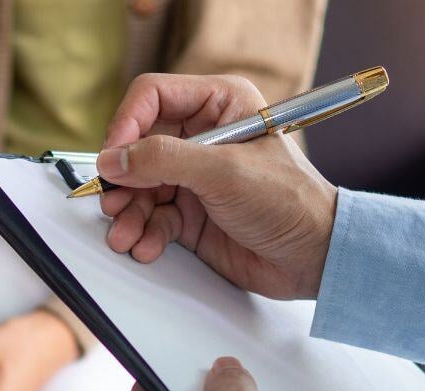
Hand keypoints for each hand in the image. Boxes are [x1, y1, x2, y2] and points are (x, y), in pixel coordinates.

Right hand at [97, 73, 337, 299]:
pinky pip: (153, 218)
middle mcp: (202, 138)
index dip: (126, 124)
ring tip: (126, 235)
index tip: (113, 158)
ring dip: (129, 213)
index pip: (153, 98)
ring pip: (140, 187)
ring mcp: (194, 178)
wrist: (311, 258)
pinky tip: (146, 246)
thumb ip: (164, 160)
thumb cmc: (290, 203)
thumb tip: (114, 159)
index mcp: (219, 105)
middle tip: (114, 202)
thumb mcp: (224, 172)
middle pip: (139, 148)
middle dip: (124, 179)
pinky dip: (145, 233)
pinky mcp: (190, 213)